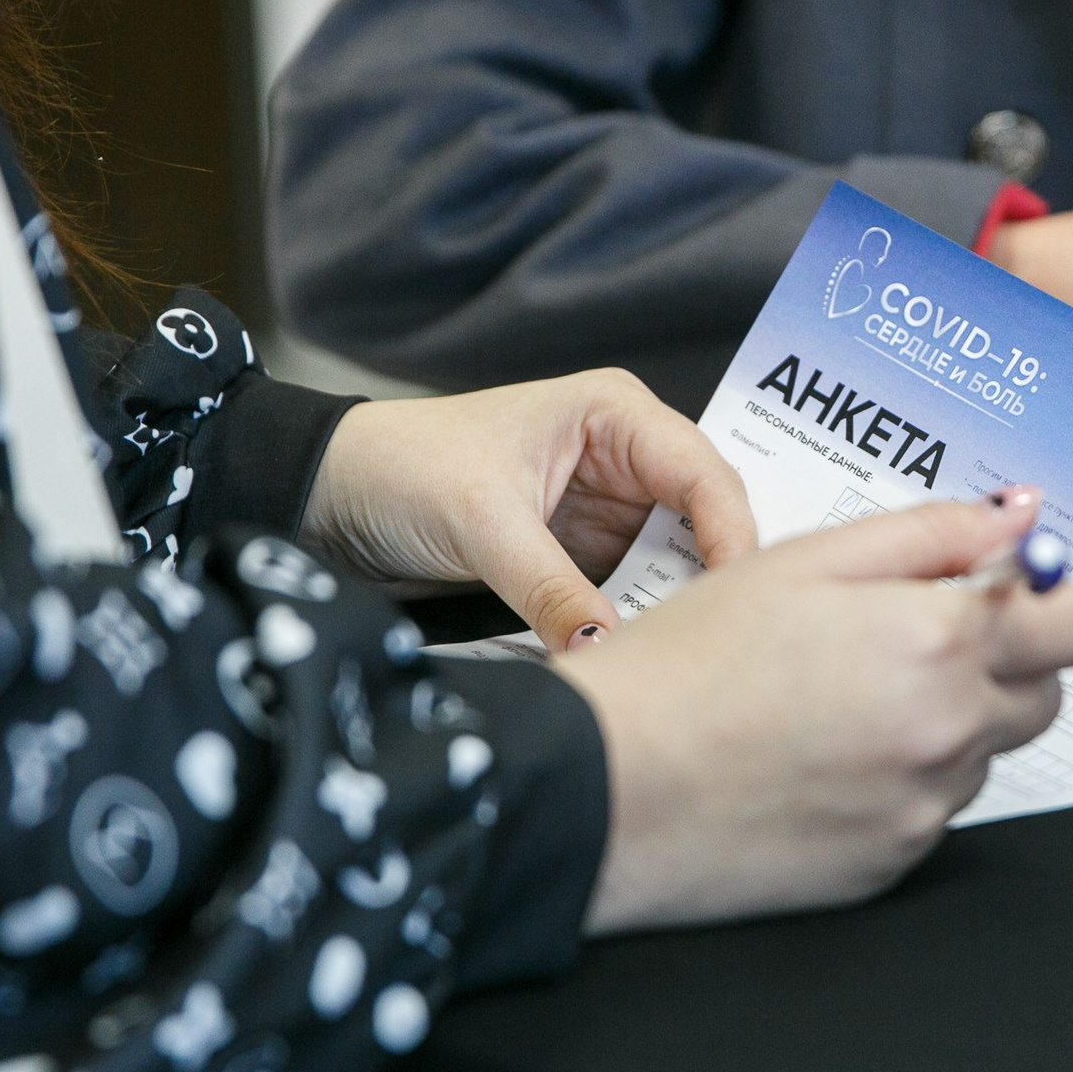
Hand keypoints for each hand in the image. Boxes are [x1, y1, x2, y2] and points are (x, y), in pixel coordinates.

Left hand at [299, 369, 756, 650]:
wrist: (331, 497)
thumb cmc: (402, 468)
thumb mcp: (482, 523)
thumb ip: (550, 587)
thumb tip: (605, 646)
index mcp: (615, 415)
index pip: (705, 474)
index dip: (733, 534)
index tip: (741, 595)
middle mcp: (626, 459)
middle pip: (706, 523)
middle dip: (716, 577)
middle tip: (728, 639)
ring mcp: (610, 514)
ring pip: (677, 567)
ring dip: (678, 609)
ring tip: (689, 656)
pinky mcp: (585, 560)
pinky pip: (633, 597)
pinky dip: (639, 626)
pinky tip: (647, 656)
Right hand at [553, 491, 1072, 933]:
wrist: (607, 789)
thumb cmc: (686, 665)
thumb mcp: (803, 563)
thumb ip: (930, 535)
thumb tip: (1019, 517)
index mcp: (938, 642)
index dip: (1050, 603)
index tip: (1007, 595)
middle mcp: (949, 731)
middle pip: (1047, 694)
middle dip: (1002, 660)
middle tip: (909, 641)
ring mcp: (924, 808)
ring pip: (985, 753)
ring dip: (945, 723)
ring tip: (839, 702)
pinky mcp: (891, 865)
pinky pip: (931, 810)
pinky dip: (898, 782)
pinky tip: (821, 759)